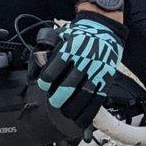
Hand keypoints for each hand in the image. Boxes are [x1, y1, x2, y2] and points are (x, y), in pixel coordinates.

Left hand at [36, 11, 124, 128]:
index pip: (54, 69)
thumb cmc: (79, 32)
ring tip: (66, 112)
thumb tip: (38, 62)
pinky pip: (98, 98)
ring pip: (84, 94)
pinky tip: (81, 119)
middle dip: (59, 97)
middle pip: (69, 85)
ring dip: (73, 107)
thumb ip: (49, 48)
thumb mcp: (61, 35)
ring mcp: (97, 70)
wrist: (104, 26)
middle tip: (54, 101)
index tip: (43, 85)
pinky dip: (89, 112)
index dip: (46, 81)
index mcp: (69, 49)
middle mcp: (84, 60)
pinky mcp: (106, 78)